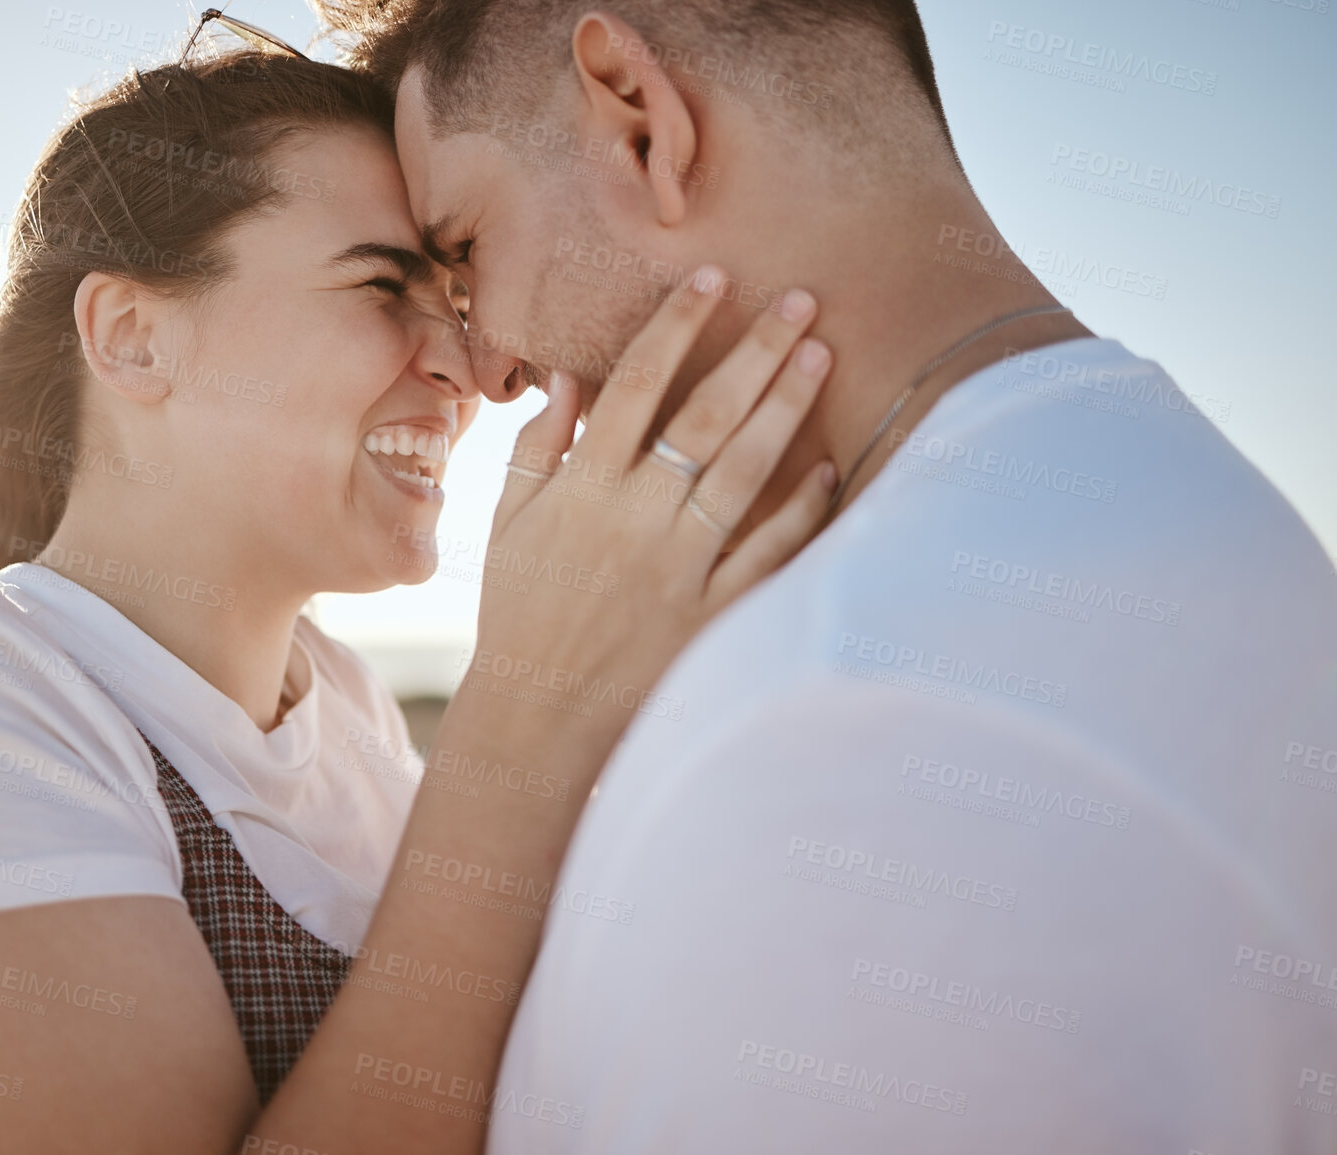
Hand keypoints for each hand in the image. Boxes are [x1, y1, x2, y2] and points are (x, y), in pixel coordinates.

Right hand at [466, 267, 835, 742]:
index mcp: (583, 488)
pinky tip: (827, 471)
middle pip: (704, 417)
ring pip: (743, 474)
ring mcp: (678, 567)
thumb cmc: (520, 611)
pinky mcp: (712, 614)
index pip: (636, 384)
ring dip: (784, 411)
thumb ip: (538, 448)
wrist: (541, 716)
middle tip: (802, 299)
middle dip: (754, 351)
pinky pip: (764, 553)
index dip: (677, 325)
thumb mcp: (508, 524)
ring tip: (820, 355)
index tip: (713, 277)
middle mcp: (634, 519)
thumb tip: (570, 375)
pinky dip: (798, 512)